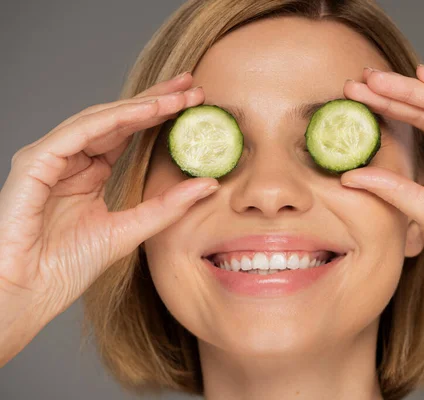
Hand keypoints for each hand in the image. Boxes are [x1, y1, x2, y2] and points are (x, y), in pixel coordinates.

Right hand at [0, 72, 218, 363]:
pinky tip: (147, 110)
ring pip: (101, 118)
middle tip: (191, 86)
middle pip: (117, 119)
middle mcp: (70, 159)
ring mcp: (50, 157)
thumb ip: (168, 207)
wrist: (27, 293)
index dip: (160, 116)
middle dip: (156, 100)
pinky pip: (79, 132)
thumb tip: (209, 184)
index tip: (193, 104)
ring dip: (142, 104)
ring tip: (178, 96)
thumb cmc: (67, 267)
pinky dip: (115, 119)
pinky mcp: (35, 162)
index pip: (128, 133)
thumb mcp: (131, 230)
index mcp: (88, 172)